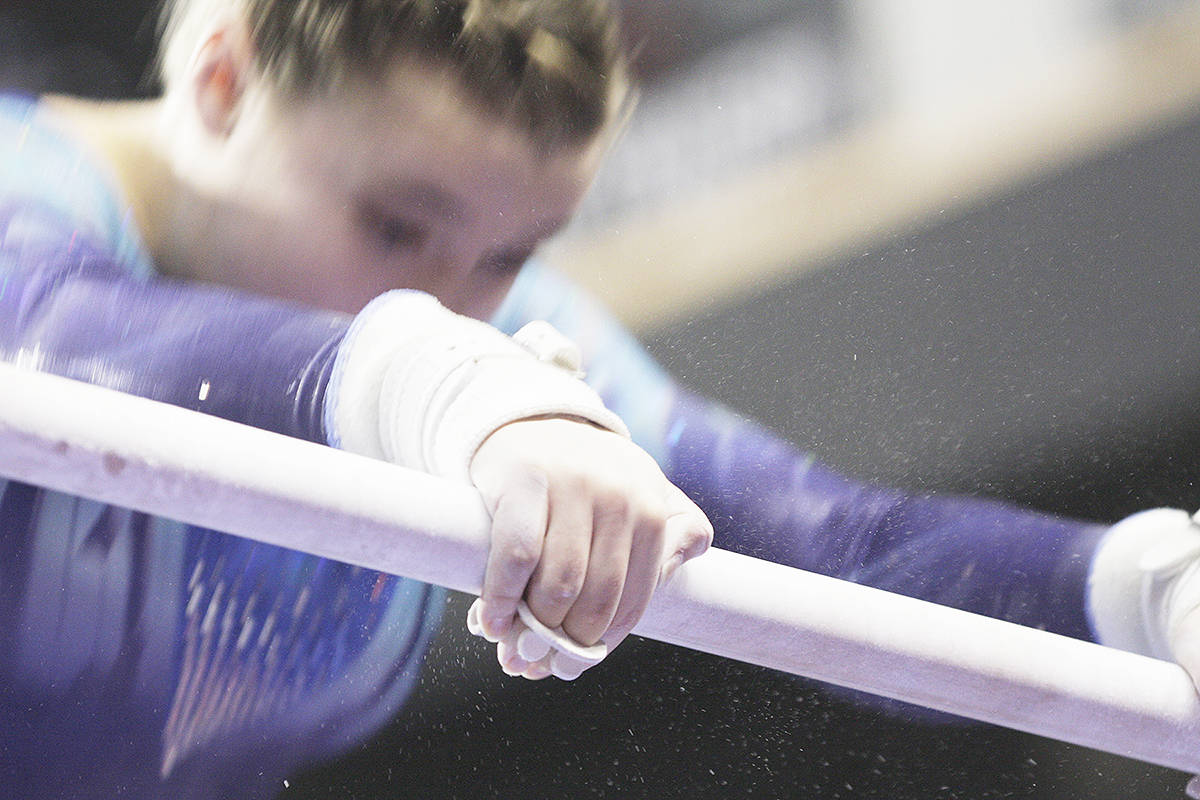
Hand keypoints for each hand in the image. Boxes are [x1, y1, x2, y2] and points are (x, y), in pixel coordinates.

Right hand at [466, 417, 711, 678]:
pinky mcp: (524, 480)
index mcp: (651, 509)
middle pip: (597, 598)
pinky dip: (502, 599)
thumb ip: (673, 529)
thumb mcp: (642, 492)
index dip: (601, 642)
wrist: (530, 420)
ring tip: (514, 646)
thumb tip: (685, 558)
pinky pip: (516, 557)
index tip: (572, 664)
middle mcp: (618, 495)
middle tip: (539, 661)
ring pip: (558, 584)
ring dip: (532, 628)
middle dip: (566, 643)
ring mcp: (571, 485)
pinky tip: (491, 622)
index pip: (632, 599)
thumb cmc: (589, 475)